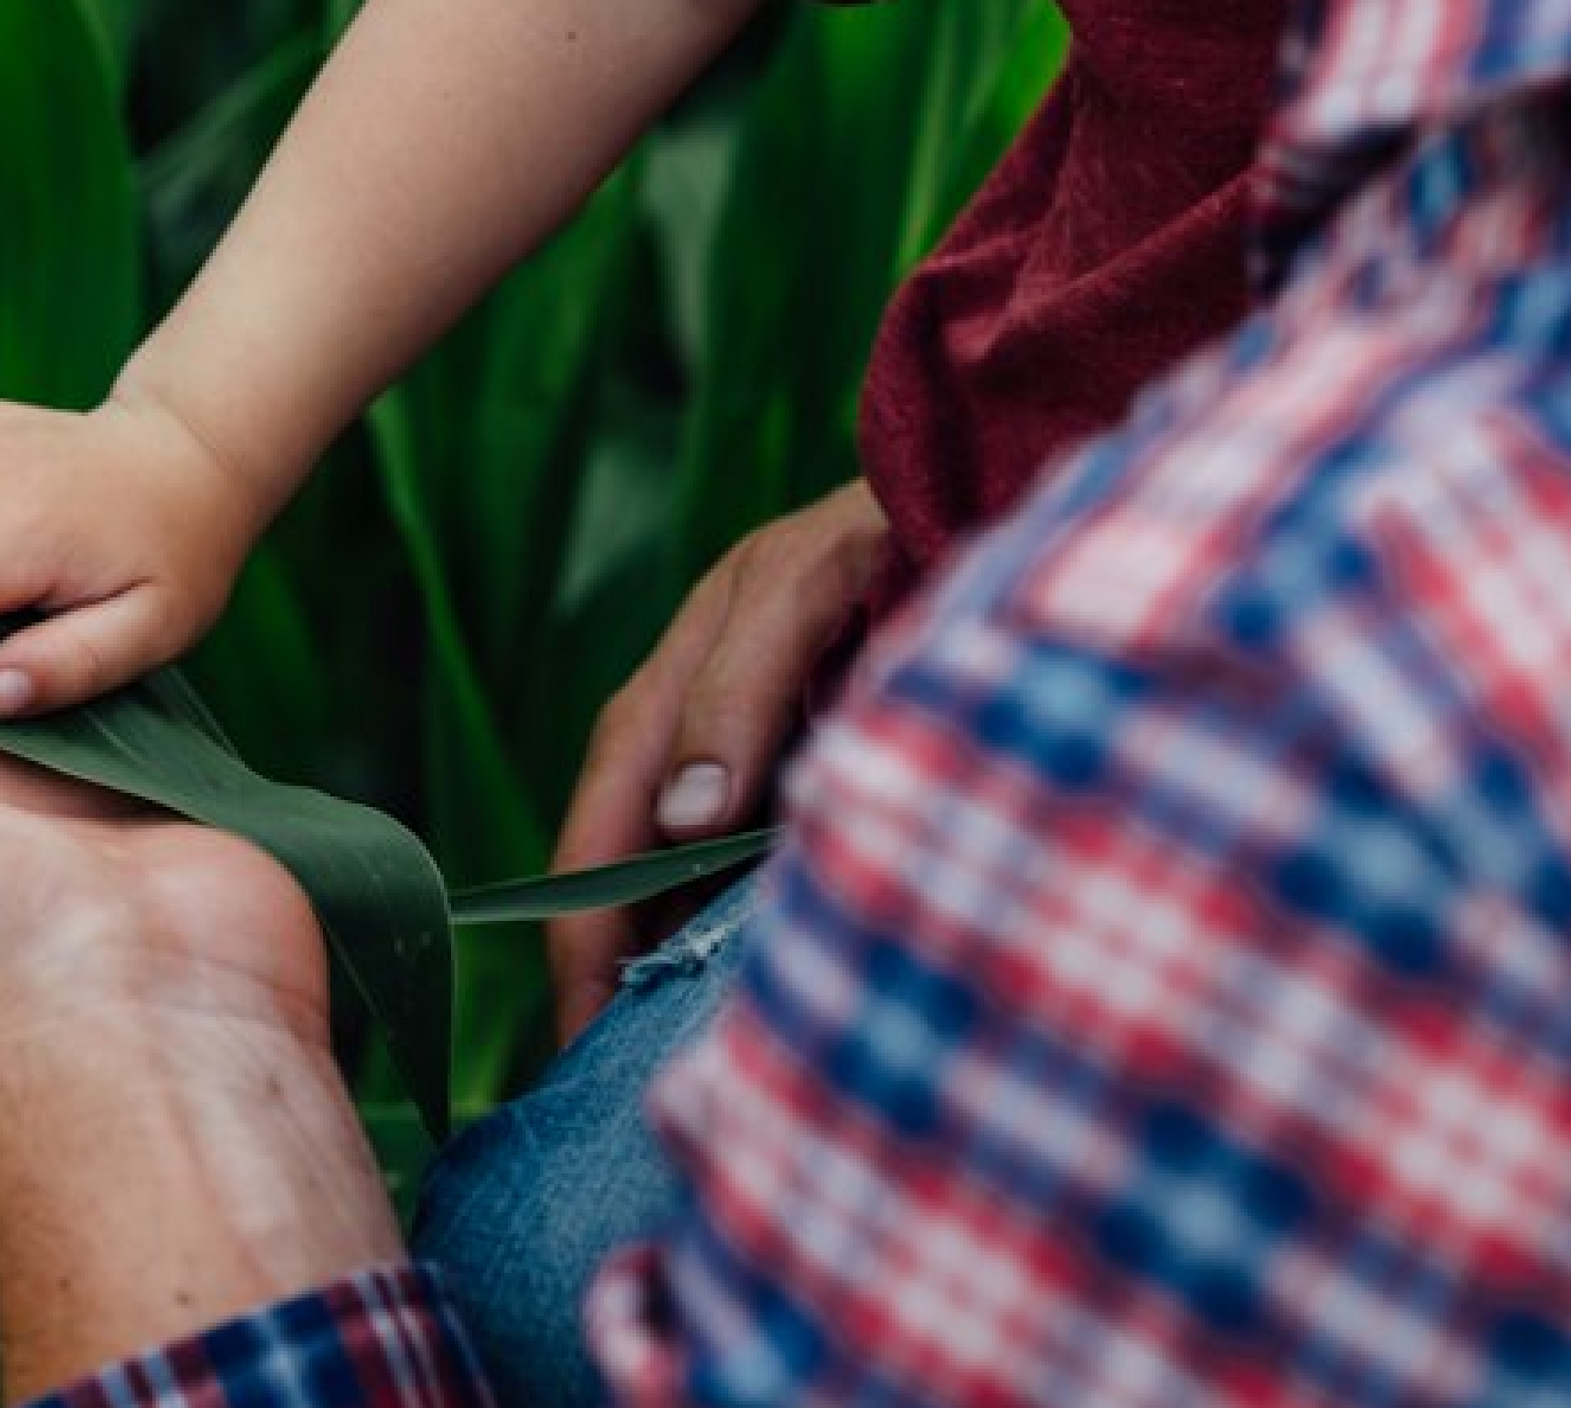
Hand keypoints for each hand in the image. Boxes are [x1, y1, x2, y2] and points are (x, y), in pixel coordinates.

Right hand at [547, 481, 887, 1042]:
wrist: (989, 483)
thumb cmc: (888, 523)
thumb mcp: (803, 588)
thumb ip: (739, 691)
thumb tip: (686, 819)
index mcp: (670, 695)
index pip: (599, 840)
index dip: (582, 942)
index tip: (581, 1039)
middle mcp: (699, 736)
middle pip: (633, 878)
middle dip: (616, 979)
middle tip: (614, 1087)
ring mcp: (755, 758)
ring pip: (695, 885)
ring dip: (683, 966)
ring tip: (682, 1063)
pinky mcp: (814, 772)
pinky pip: (760, 871)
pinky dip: (752, 932)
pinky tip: (774, 989)